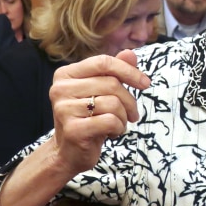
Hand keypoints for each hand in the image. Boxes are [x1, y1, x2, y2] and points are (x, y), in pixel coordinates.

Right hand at [49, 50, 150, 175]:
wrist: (69, 152)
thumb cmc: (89, 118)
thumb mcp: (101, 92)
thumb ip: (115, 72)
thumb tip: (131, 53)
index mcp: (66, 74)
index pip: (103, 62)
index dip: (129, 71)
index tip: (145, 83)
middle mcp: (60, 89)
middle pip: (111, 84)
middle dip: (130, 101)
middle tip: (133, 114)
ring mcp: (64, 109)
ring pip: (113, 103)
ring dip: (124, 117)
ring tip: (117, 124)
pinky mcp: (73, 129)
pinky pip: (111, 121)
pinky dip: (119, 128)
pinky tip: (111, 133)